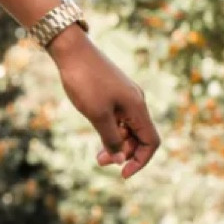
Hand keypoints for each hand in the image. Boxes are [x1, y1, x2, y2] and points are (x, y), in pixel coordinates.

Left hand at [47, 27, 160, 178]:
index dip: (141, 160)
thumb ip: (111, 138)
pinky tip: (97, 132)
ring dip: (116, 143)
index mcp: (137, 108)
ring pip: (128, 127)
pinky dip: (111, 130)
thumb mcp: (97, 115)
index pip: (151, 141)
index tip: (123, 173)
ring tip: (98, 155)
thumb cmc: (85, 81)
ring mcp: (125, 96)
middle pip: (140, 136)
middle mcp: (136, 102)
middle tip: (100, 162)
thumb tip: (121, 158)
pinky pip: (119, 117)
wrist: (72, 50)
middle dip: (125, 153)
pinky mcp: (114, 91)